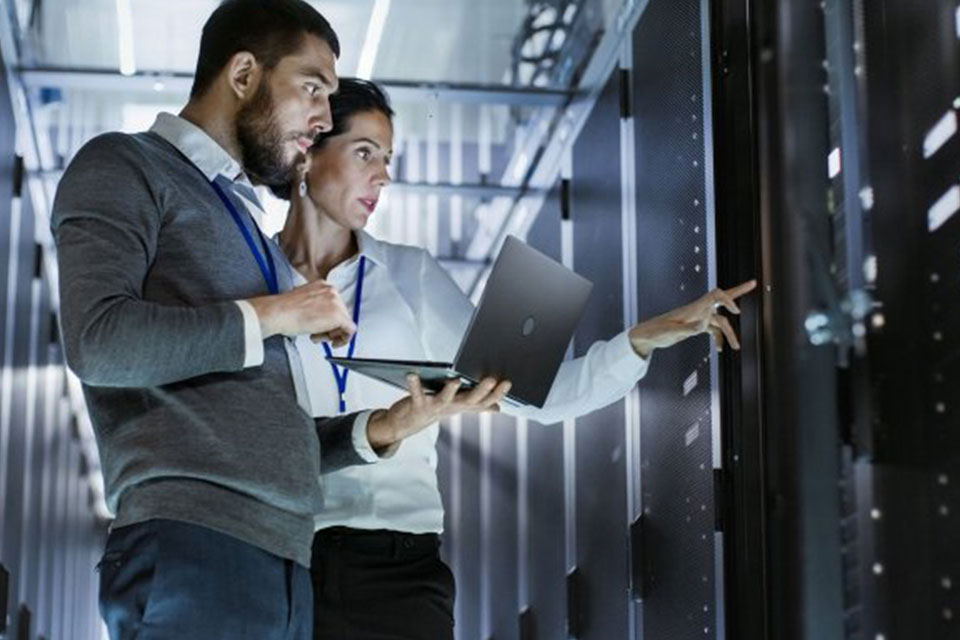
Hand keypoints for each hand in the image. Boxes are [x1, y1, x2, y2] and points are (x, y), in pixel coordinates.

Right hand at [246, 280, 355, 346]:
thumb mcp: (303, 301)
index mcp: (323, 285)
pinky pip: (350, 330)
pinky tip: (333, 343)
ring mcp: (336, 303)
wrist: (278, 312)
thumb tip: (321, 317)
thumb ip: (316, 306)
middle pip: (341, 313)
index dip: (329, 319)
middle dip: (331, 327)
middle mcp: (332, 291)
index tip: (324, 326)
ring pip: (345, 322)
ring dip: (333, 333)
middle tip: (320, 334)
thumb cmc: (283, 309)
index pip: (335, 304)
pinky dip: (343, 339)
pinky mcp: (338, 316)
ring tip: (317, 336)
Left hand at [366, 375, 511, 450]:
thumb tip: (497, 408)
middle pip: (470, 401)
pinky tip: (412, 373)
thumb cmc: (434, 409)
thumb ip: (477, 405)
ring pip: (445, 400)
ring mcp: (435, 407)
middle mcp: (451, 407)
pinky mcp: (417, 404)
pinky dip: (414, 384)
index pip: (485, 401)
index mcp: (462, 405)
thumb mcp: (457, 406)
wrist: (407, 423)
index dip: (497, 394)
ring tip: (455, 380)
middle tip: (491, 380)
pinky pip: (416, 394)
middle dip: (481, 391)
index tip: (507, 382)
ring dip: (450, 391)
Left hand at [628, 280, 757, 357]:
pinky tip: (719, 350)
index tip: (736, 312)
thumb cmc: (657, 332)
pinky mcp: (695, 326)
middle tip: (754, 283)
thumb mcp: (672, 332)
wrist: (647, 336)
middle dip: (738, 291)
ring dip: (729, 334)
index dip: (728, 299)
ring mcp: (698, 318)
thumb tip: (703, 326)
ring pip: (720, 321)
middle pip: (722, 298)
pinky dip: (718, 339)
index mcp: (694, 308)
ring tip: (736, 348)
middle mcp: (698, 310)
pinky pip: (713, 330)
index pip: (715, 295)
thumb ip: (688, 329)